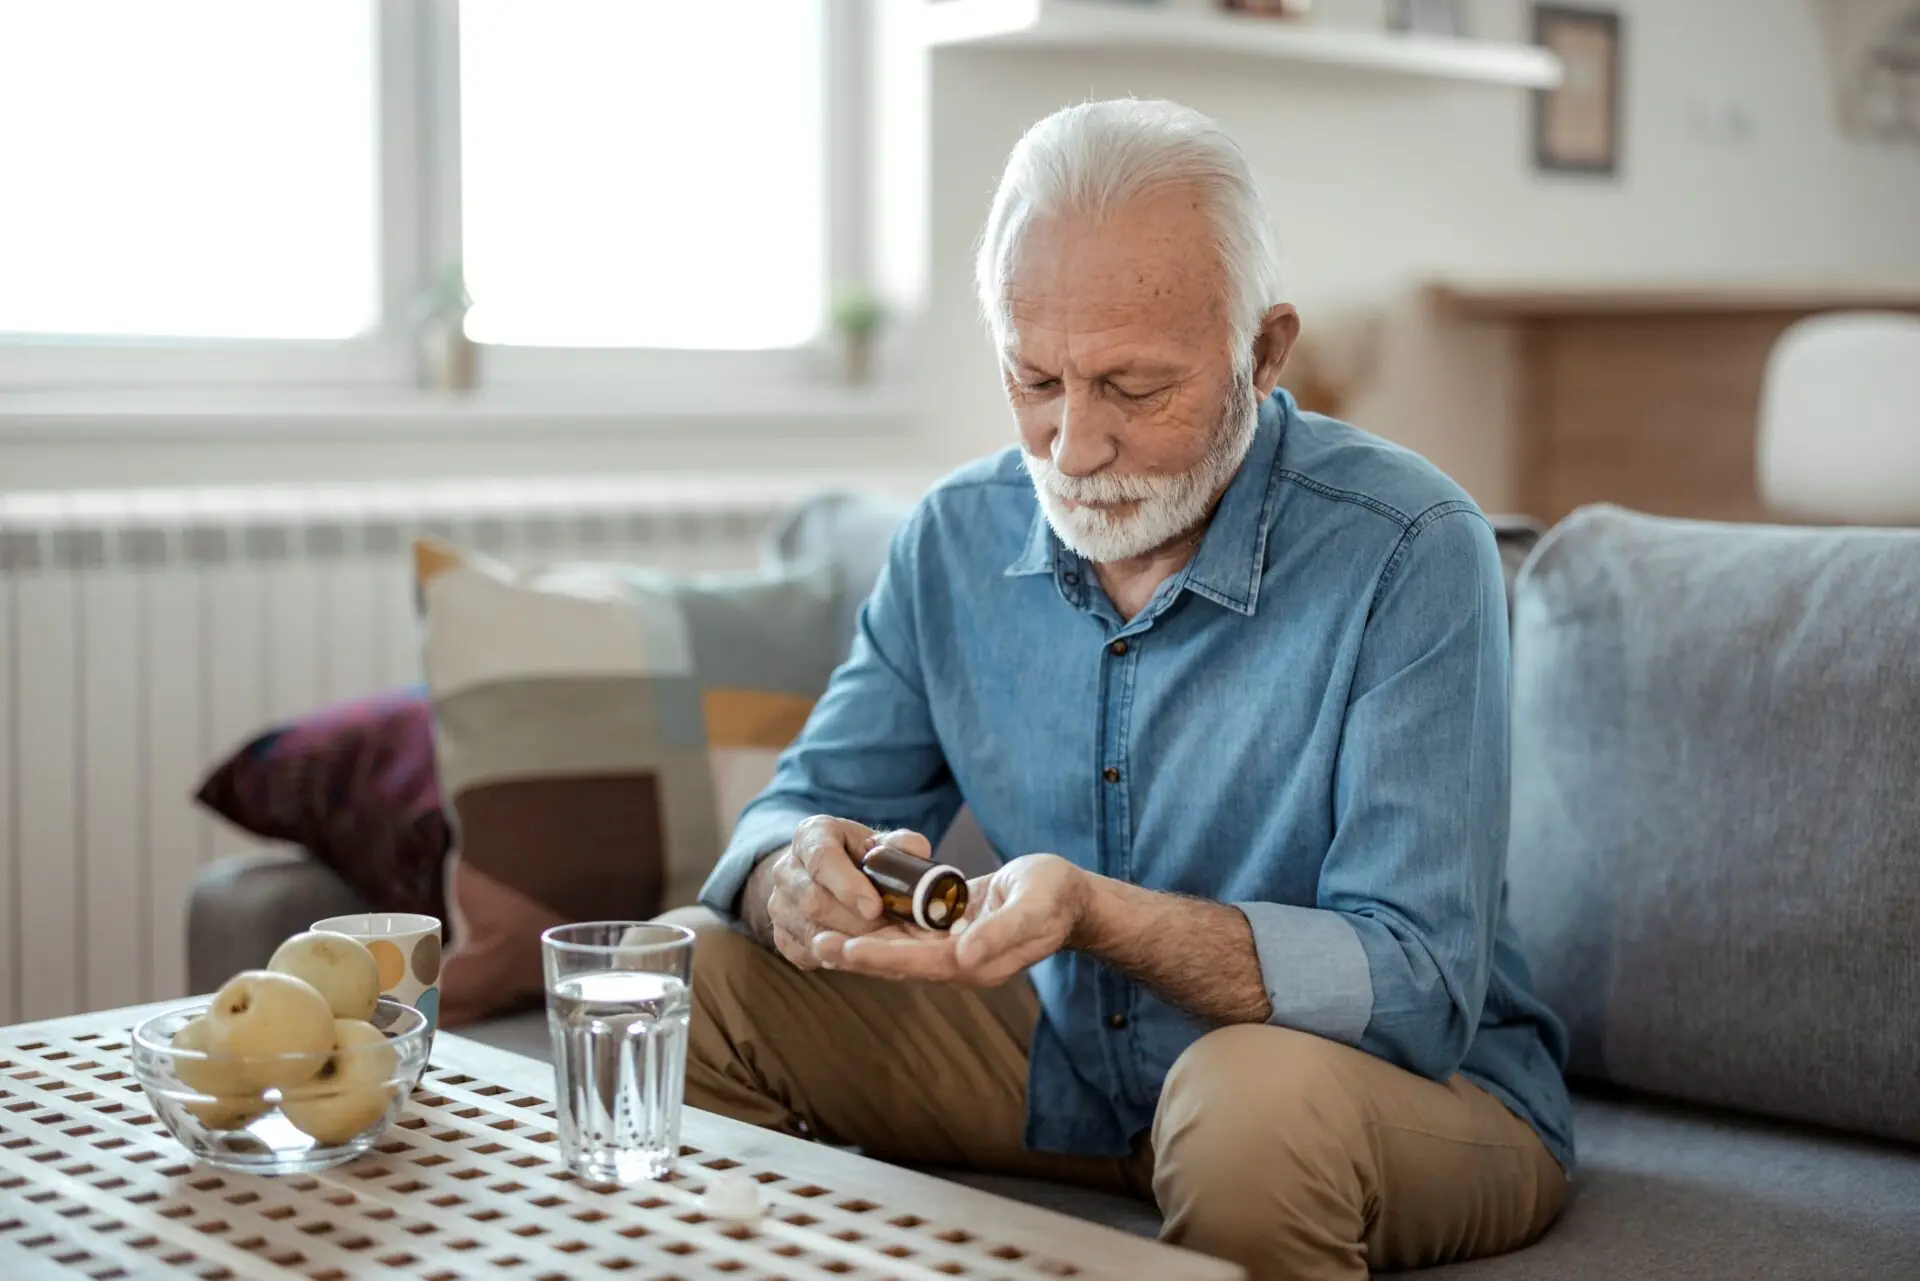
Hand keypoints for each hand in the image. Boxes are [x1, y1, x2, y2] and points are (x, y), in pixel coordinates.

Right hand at [755, 816, 933, 970]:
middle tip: (887, 931)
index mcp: (811, 835)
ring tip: (879, 943)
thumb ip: (901, 845)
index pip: (821, 858)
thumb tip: (916, 853)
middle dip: (854, 921)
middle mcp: (786, 869)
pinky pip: (804, 953)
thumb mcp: (881, 843)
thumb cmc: (860, 857)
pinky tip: (858, 952)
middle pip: (813, 901)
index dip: (847, 885)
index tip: (875, 907)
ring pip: (809, 930)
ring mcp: (778, 904)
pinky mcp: (780, 934)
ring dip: (847, 942)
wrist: (827, 876)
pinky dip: (834, 958)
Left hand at [823, 853, 1089, 986]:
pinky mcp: (951, 934)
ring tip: (820, 939)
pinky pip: (909, 936)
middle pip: (901, 962)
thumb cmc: (1056, 897)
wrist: (1069, 898)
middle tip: (816, 944)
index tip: (847, 949)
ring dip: (862, 946)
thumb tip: (964, 955)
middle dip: (859, 956)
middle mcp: (961, 962)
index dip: (882, 957)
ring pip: (899, 951)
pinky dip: (880, 931)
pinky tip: (852, 923)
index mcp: (979, 962)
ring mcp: (955, 950)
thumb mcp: (1035, 907)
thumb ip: (1002, 932)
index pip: (921, 963)